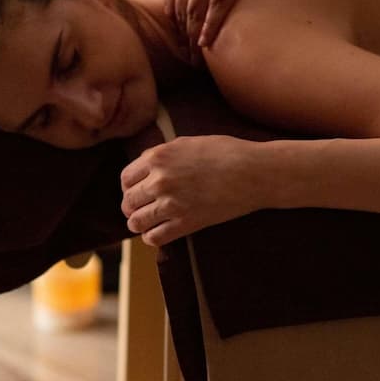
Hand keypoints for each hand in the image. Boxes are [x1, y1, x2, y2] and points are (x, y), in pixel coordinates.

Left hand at [121, 135, 261, 246]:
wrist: (253, 172)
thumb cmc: (226, 152)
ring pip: (136, 222)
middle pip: (129, 201)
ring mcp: (171, 204)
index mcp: (158, 158)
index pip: (126, 178)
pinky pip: (155, 238)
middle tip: (141, 210)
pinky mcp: (186, 223)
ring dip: (139, 224)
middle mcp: (159, 181)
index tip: (135, 193)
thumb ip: (163, 153)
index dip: (128, 188)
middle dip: (133, 207)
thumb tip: (146, 163)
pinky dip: (152, 238)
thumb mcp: (188, 142)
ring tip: (147, 223)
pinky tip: (159, 233)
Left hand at [155, 0, 274, 49]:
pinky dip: (209, 29)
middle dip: (182, 37)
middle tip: (186, 56)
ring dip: (193, 39)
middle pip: (182, 13)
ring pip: (195, 16)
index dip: (175, 23)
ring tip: (195, 58)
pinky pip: (215, 12)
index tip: (179, 38)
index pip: (171, 2)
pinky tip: (207, 44)